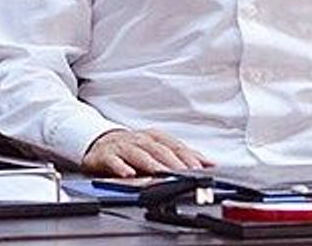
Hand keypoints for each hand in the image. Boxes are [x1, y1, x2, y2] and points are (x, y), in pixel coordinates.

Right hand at [81, 128, 213, 176]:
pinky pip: (113, 161)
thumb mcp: (158, 149)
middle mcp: (140, 139)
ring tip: (161, 172)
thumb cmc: (134, 148)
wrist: (101, 144)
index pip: (175, 145)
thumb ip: (182, 157)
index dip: (188, 156)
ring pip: (138, 154)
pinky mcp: (106, 155)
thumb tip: (210, 163)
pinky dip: (121, 167)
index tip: (199, 167)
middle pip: (159, 149)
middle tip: (184, 172)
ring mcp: (123, 146)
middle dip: (172, 161)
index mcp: (155, 137)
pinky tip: (128, 174)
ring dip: (150, 163)